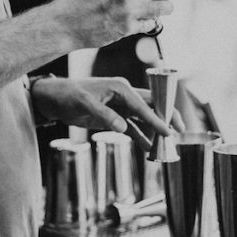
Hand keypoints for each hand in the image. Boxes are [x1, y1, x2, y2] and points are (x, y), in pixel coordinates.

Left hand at [30, 76, 181, 150]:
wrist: (55, 99)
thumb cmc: (69, 96)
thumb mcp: (85, 104)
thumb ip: (105, 115)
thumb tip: (123, 127)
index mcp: (121, 88)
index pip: (144, 105)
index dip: (158, 118)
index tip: (170, 131)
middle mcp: (125, 95)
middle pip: (152, 107)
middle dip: (167, 118)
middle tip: (181, 130)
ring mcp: (121, 106)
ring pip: (144, 119)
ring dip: (154, 131)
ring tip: (166, 145)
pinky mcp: (115, 117)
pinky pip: (133, 127)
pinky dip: (141, 137)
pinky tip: (149, 148)